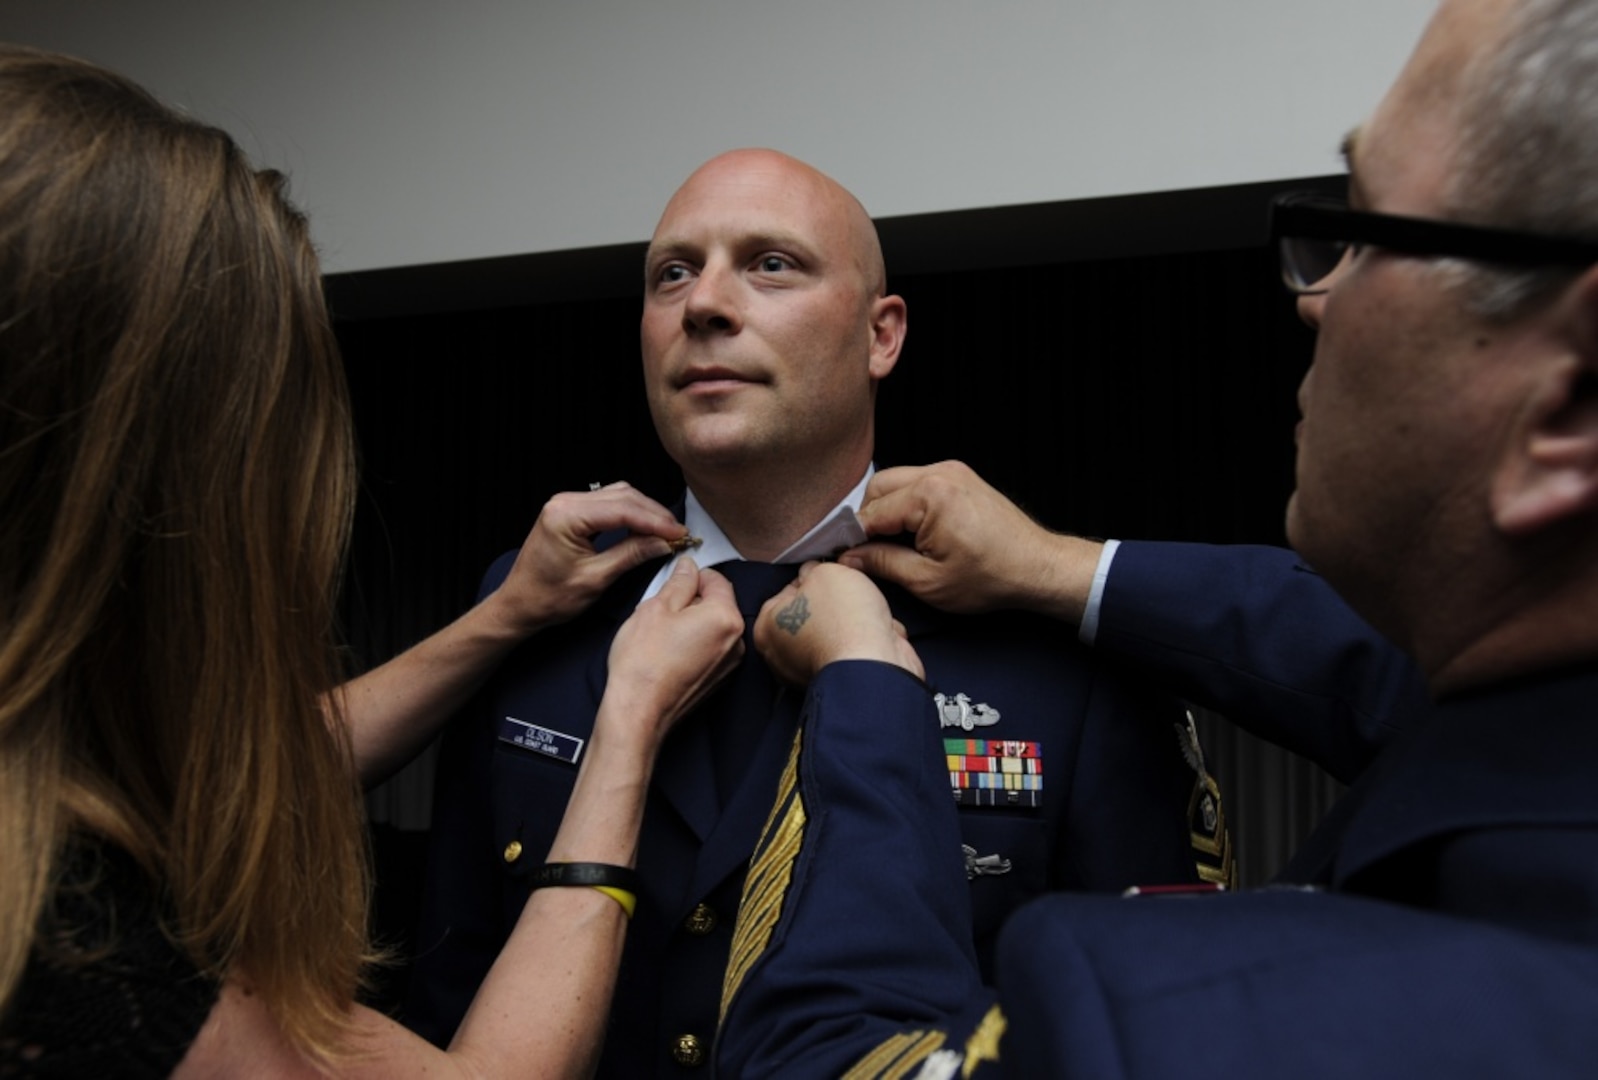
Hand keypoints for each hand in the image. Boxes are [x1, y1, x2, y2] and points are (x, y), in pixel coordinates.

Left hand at [485, 482, 689, 635]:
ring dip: (644, 512)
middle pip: (623, 496)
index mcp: (566, 516)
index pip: (623, 509)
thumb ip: (631, 555)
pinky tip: (644, 527)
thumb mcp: (595, 579)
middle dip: (654, 514)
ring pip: (618, 496)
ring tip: (666, 532)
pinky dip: (630, 513)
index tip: (679, 534)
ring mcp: (566, 504)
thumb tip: (662, 543)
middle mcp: (564, 502)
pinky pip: (607, 503)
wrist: (520, 604)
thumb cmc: (548, 597)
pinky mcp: (571, 511)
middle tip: (678, 534)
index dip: (656, 521)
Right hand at [603, 559, 743, 746]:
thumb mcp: (656, 607)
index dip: (692, 576)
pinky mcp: (719, 679)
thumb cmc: (643, 661)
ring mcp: (730, 663)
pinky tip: (669, 652)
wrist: (639, 711)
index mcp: (725, 617)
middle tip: (661, 612)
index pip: (717, 579)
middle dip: (692, 602)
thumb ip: (678, 582)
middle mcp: (736, 640)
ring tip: (662, 635)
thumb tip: (689, 567)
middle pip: (717, 604)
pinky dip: (693, 644)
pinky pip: (710, 648)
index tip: (673, 583)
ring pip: (712, 627)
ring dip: (691, 623)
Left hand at [754, 562, 923, 685]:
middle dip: (832, 604)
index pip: (787, 592)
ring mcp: (806, 674)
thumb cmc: (844, 621)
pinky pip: (850, 653)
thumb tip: (815, 573)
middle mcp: (780, 656)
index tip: (828, 576)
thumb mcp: (825, 573)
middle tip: (848, 595)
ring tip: (865, 617)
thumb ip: (814, 571)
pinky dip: (864, 643)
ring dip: (852, 624)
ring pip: (833, 634)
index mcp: (766, 627)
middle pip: (810, 615)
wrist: (873, 664)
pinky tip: (876, 636)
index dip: (813, 578)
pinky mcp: (836, 683)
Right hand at [839, 461, 1099, 623]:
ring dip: (887, 510)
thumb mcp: (928, 581)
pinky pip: (918, 483)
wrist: (1037, 567)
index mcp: (929, 496)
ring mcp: (951, 471)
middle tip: (868, 552)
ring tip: (892, 544)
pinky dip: (907, 503)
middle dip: (867, 520)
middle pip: (878, 489)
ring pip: (896, 483)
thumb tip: (848, 557)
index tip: (838, 556)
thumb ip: (882, 564)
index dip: (850, 538)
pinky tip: (912, 532)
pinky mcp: (960, 476)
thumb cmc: (991, 577)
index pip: (870, 513)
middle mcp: (939, 473)